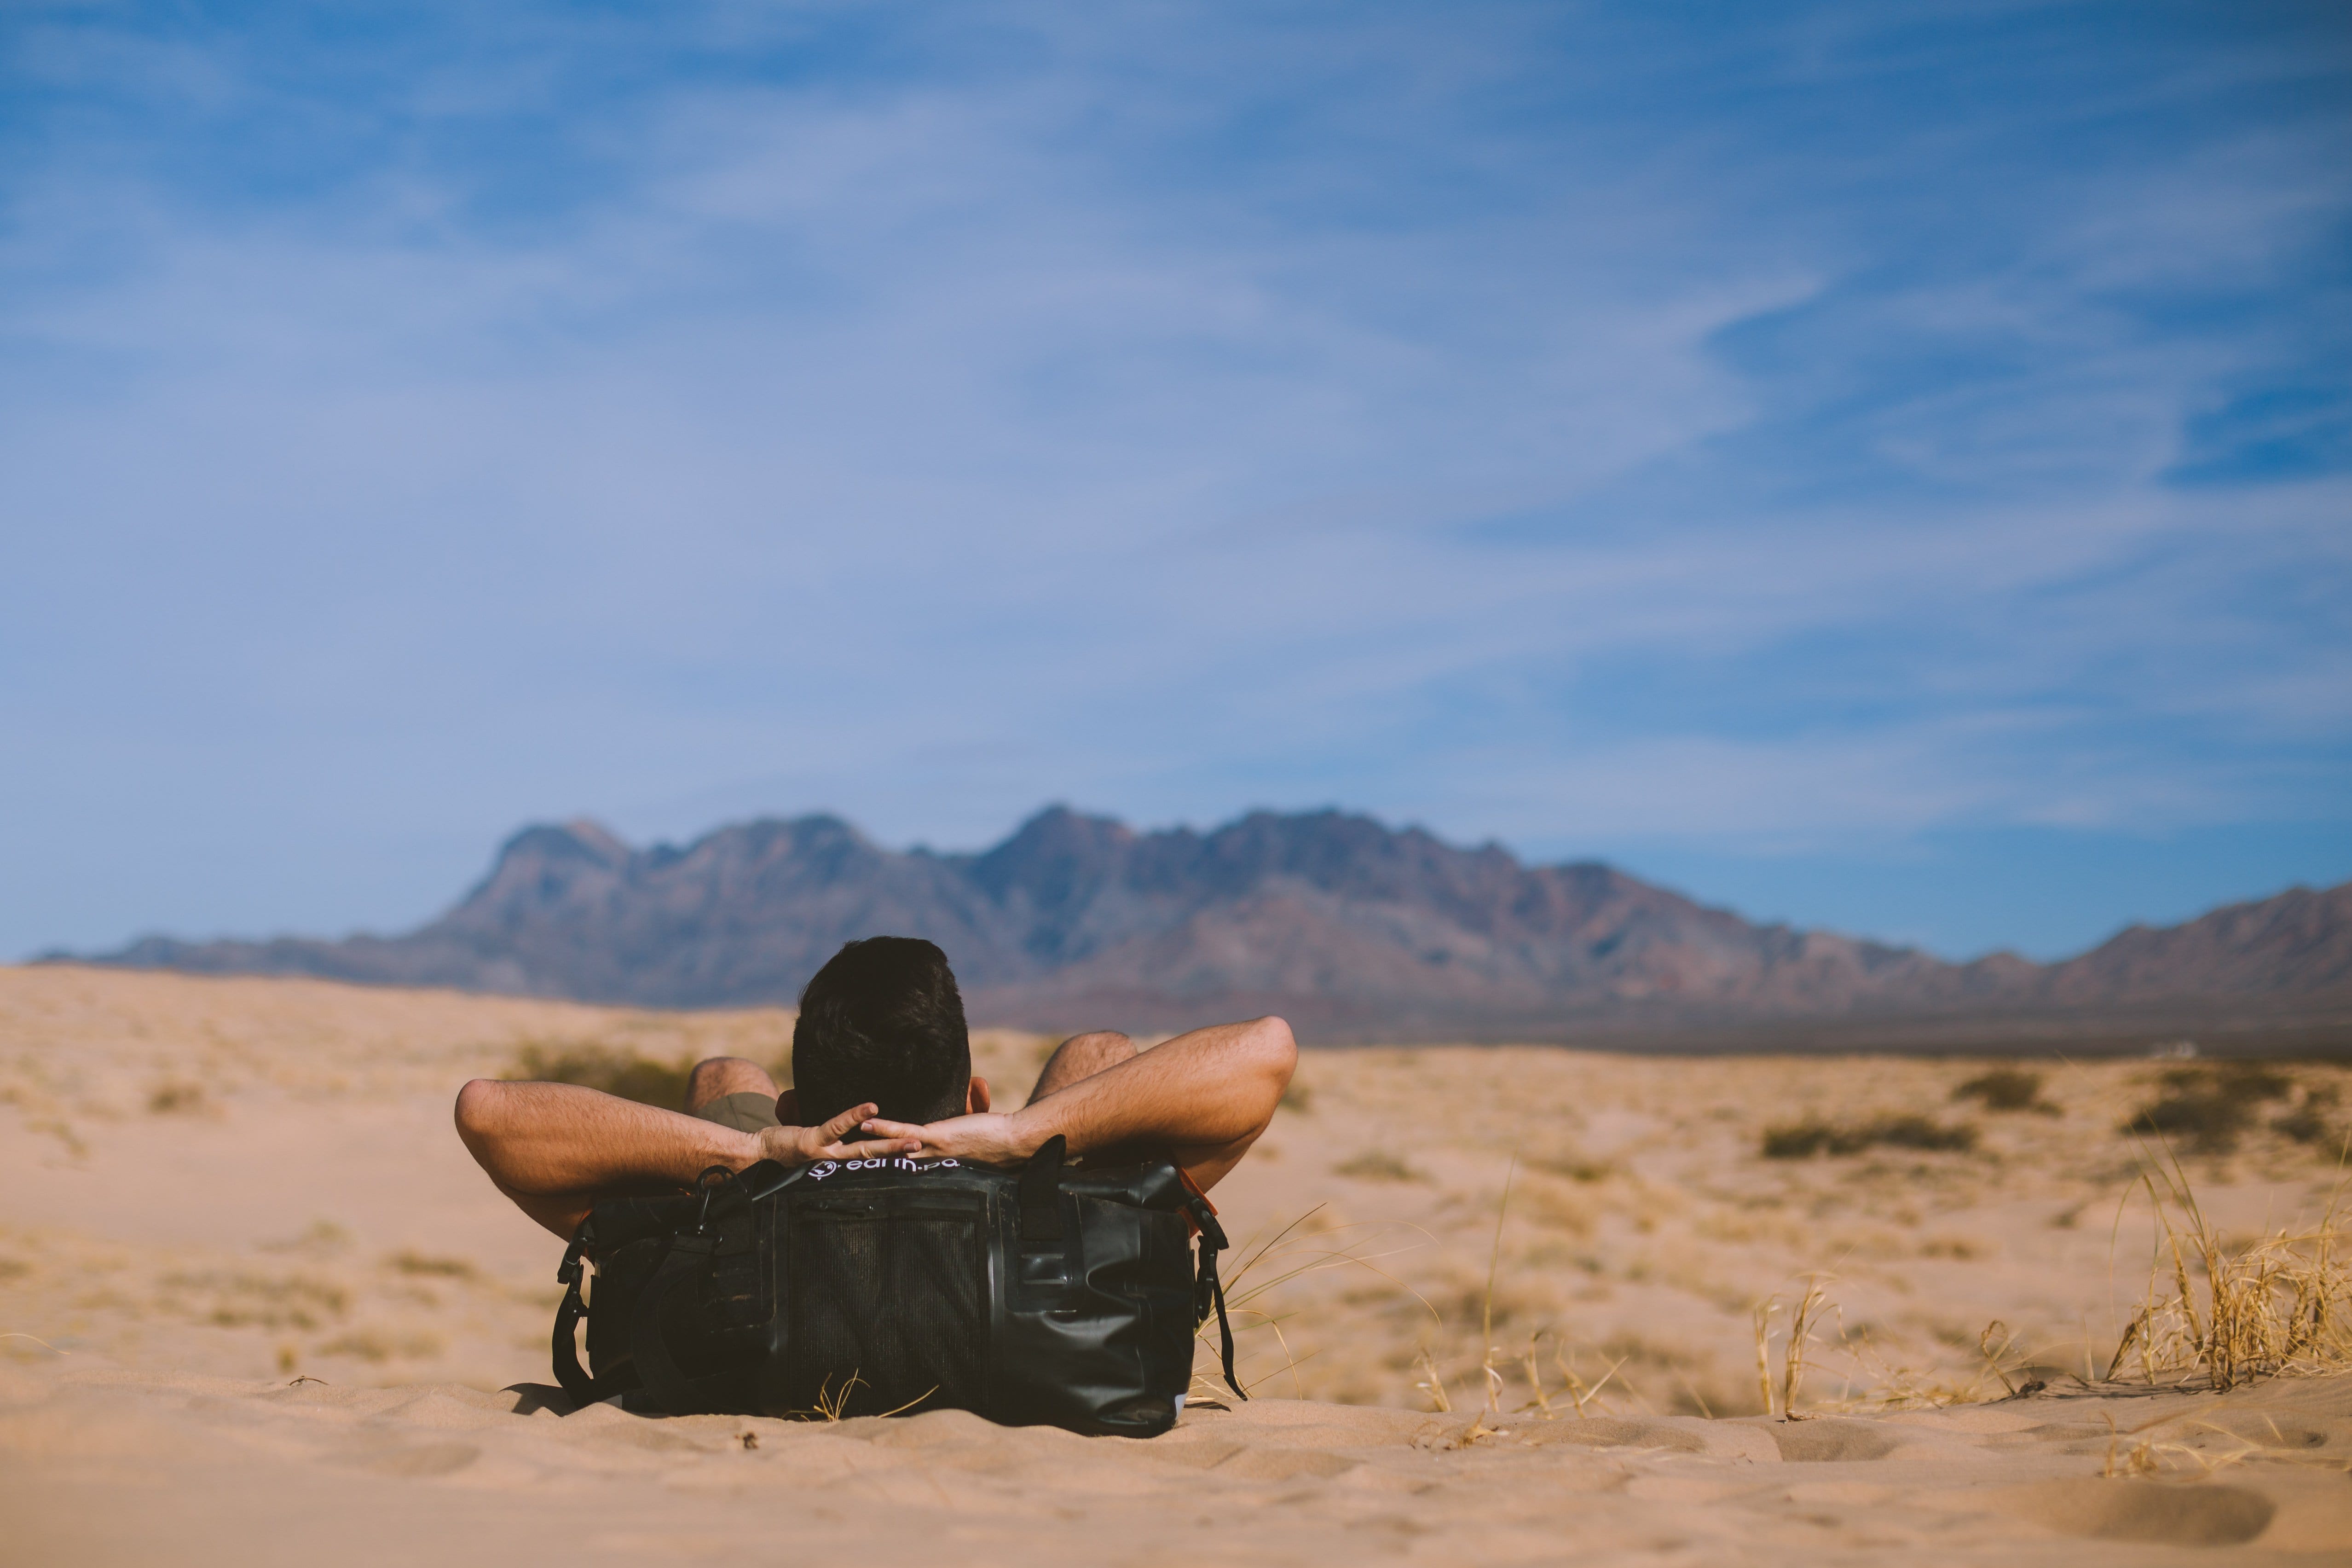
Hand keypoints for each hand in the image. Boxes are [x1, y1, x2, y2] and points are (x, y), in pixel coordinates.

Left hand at [755, 1102, 921, 1167]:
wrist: (758, 1153)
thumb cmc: (789, 1151)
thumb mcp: (818, 1152)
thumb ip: (839, 1147)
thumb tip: (861, 1138)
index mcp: (840, 1166)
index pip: (874, 1164)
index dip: (897, 1162)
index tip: (923, 1160)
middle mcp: (836, 1165)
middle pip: (876, 1160)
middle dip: (902, 1157)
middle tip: (928, 1155)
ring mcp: (826, 1154)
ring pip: (862, 1149)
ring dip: (888, 1145)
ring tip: (912, 1140)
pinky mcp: (813, 1140)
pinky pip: (838, 1127)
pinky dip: (854, 1116)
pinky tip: (871, 1107)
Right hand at [859, 1110, 1038, 1167]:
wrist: (1017, 1141)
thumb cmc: (1002, 1138)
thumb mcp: (977, 1131)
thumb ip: (969, 1113)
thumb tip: (974, 1090)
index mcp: (941, 1165)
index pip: (910, 1167)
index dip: (890, 1166)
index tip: (870, 1167)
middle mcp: (934, 1162)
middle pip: (896, 1163)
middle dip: (871, 1160)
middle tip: (845, 1158)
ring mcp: (935, 1151)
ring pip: (895, 1148)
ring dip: (870, 1144)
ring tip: (847, 1140)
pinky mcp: (939, 1136)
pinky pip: (905, 1131)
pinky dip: (885, 1126)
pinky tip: (866, 1123)